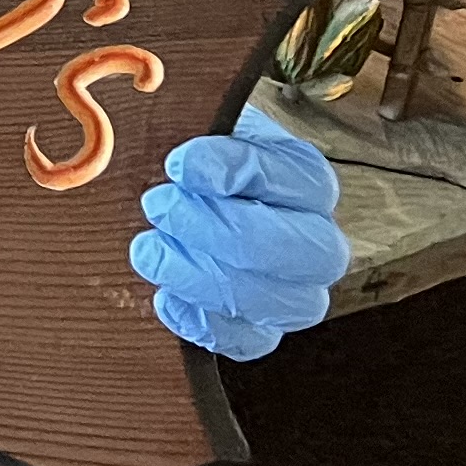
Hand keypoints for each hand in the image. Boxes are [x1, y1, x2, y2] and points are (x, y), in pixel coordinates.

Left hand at [131, 101, 347, 360]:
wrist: (177, 197)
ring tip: (148, 248)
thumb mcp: (197, 124)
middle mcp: (317, 239)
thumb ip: (195, 125)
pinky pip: (249, 342)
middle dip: (221, 231)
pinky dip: (205, 324)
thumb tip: (179, 154)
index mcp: (306, 178)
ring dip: (203, 278)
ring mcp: (295, 292)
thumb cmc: (187, 154)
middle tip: (158, 206)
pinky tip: (165, 297)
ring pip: (277, 303)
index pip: (288, 177)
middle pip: (297, 250)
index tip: (177, 163)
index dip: (230, 171)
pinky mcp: (262, 330)